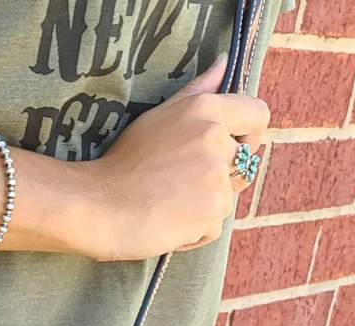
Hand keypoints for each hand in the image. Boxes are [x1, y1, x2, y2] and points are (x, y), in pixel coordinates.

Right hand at [64, 57, 270, 261]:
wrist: (97, 207)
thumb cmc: (121, 163)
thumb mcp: (158, 117)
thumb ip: (196, 92)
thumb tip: (224, 63)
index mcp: (205, 110)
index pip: (258, 114)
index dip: (250, 134)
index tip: (233, 148)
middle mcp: (215, 139)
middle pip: (242, 164)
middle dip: (219, 178)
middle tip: (181, 186)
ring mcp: (215, 177)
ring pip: (227, 199)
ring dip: (203, 209)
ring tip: (167, 206)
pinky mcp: (210, 212)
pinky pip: (213, 227)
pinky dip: (193, 233)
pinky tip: (166, 224)